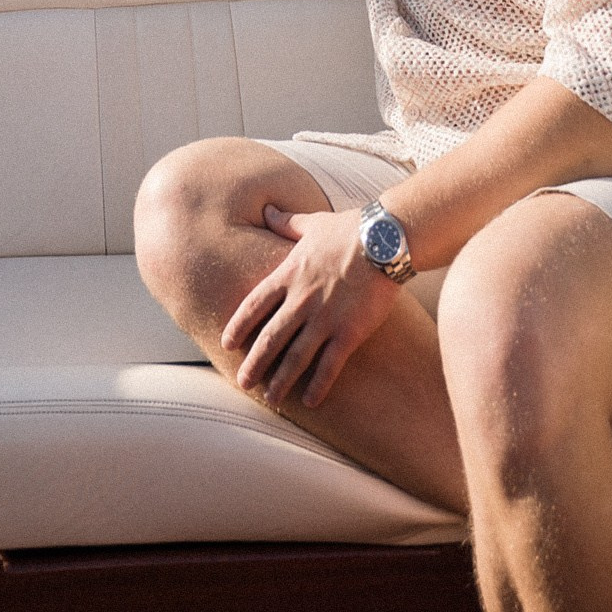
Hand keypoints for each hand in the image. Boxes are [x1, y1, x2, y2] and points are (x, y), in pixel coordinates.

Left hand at [221, 204, 400, 410]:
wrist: (385, 240)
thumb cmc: (349, 229)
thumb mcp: (311, 222)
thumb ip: (286, 222)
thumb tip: (267, 209)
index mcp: (289, 274)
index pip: (254, 305)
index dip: (238, 325)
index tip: (226, 343)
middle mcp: (301, 299)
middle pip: (270, 337)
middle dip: (254, 362)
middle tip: (242, 381)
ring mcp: (324, 318)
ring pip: (295, 357)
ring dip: (280, 380)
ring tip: (270, 399)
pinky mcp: (349, 331)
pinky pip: (329, 365)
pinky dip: (318, 384)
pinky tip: (309, 402)